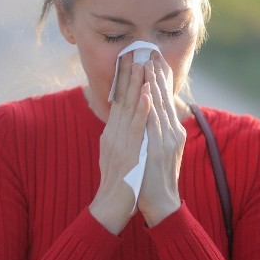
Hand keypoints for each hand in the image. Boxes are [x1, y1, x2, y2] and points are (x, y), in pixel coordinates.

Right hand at [90, 53, 150, 233]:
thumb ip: (119, 137)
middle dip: (128, 74)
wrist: (111, 208)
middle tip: (134, 51)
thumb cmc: (117, 185)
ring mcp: (119, 143)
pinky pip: (136, 127)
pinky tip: (148, 94)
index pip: (118, 101)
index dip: (123, 79)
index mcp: (111, 133)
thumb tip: (123, 122)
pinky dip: (142, 109)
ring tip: (142, 64)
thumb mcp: (116, 155)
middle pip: (121, 99)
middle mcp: (112, 134)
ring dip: (136, 85)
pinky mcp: (128, 152)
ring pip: (129, 108)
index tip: (128, 59)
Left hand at [138, 51, 184, 225]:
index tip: (154, 58)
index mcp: (171, 132)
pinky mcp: (159, 149)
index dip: (160, 78)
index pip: (165, 99)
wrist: (161, 204)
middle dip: (158, 73)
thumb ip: (155, 132)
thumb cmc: (153, 179)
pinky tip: (147, 91)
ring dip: (154, 83)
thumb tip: (149, 116)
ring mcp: (167, 140)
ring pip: (160, 105)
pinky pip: (154, 123)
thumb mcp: (157, 151)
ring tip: (148, 62)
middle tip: (152, 50)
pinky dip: (150, 106)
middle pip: (165, 97)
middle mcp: (172, 132)